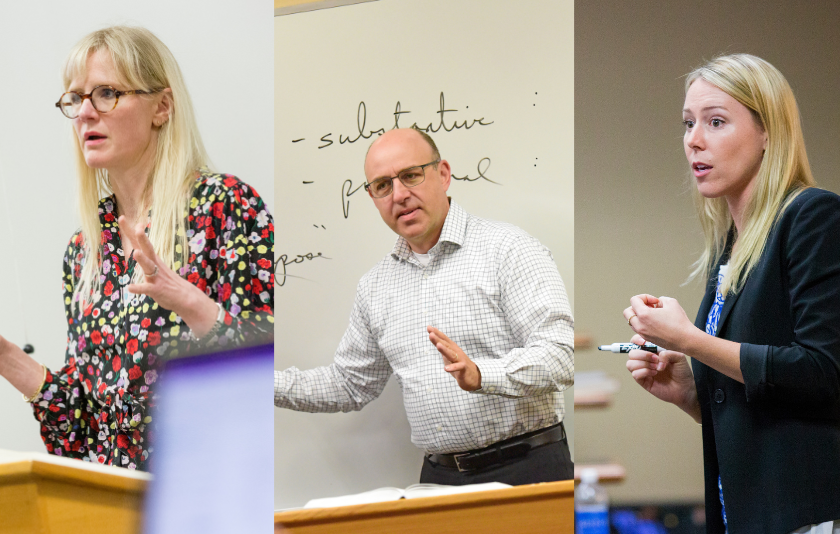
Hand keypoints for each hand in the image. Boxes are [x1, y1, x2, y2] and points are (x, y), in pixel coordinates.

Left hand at [120, 216, 217, 337]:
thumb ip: (147, 259)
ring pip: (149, 267)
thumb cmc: (169, 283)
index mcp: (154, 259)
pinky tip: (130, 288)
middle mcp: (155, 265)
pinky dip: (138, 288)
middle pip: (148, 249)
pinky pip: (147, 289)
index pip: (140, 243)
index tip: (122, 217)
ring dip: (143, 260)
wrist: (186, 298)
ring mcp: (157, 277)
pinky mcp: (157, 290)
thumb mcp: (157, 268)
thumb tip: (138, 250)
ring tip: (136, 253)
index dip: (131, 231)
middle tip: (137, 227)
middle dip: (142, 238)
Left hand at [427, 326, 480, 390]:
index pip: (444, 339)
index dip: (436, 333)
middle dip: (438, 339)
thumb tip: (434, 340)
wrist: (473, 376)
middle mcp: (456, 352)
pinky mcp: (463, 368)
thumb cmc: (459, 364)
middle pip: (446, 345)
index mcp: (452, 348)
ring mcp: (460, 359)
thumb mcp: (449, 356)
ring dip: (444, 350)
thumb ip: (442, 348)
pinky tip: (446, 368)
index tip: (428, 327)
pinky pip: (458, 367)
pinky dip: (452, 367)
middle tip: (430, 334)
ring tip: (438, 345)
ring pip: (451, 354)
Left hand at [624, 294, 695, 352]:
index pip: (634, 300)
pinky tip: (655, 322)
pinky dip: (642, 323)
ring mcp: (642, 333)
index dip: (645, 297)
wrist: (685, 339)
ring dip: (639, 315)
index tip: (655, 301)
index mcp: (644, 315)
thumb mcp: (671, 302)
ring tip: (653, 314)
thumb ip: (661, 299)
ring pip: (631, 321)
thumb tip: (656, 304)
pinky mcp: (646, 338)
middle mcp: (640, 325)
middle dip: (637, 306)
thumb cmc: (680, 322)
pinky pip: (638, 328)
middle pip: (627, 311)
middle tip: (650, 307)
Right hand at [625, 334, 700, 421]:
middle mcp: (645, 360)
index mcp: (651, 351)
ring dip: (643, 364)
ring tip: (656, 367)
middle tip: (656, 359)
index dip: (636, 340)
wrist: (685, 388)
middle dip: (643, 355)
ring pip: (630, 364)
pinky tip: (654, 374)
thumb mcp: (679, 357)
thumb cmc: (682, 372)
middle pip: (632, 353)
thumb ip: (667, 353)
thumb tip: (657, 358)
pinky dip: (644, 372)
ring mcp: (643, 370)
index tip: (644, 343)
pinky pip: (635, 374)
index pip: (636, 342)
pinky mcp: (643, 381)